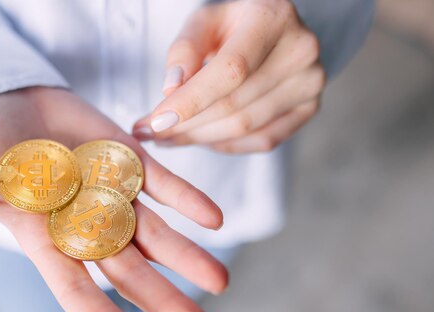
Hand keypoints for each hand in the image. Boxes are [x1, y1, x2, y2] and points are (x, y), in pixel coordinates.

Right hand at [0, 87, 227, 311]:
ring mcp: (110, 192)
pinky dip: (186, 198)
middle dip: (166, 302)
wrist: (6, 100)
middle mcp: (84, 222)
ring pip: (155, 232)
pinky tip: (214, 219)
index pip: (73, 284)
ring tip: (222, 282)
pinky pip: (161, 182)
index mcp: (43, 236)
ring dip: (188, 256)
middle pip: (129, 269)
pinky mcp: (127, 159)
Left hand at [133, 0, 324, 152]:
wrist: (273, 30)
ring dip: (199, 139)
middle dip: (186, 126)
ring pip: (245, 127)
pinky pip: (262, 140)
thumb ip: (184, 50)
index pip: (231, 71)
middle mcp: (300, 50)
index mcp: (273, 18)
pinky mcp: (309, 108)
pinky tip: (201, 138)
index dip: (191, 101)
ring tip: (168, 138)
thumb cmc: (233, 24)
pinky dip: (226, 145)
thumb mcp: (204, 22)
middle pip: (234, 105)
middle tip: (150, 133)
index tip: (157, 122)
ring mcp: (310, 82)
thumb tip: (171, 90)